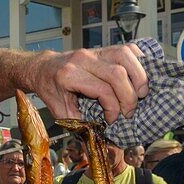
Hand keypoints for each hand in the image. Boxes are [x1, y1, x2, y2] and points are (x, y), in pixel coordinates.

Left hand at [25, 44, 148, 123]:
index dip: (113, 108)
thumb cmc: (50, 89)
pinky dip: (139, 63)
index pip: (103, 90)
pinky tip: (139, 78)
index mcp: (69, 75)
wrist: (42, 68)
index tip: (112, 120)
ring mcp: (94, 51)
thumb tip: (99, 135)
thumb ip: (77, 122)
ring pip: (125, 56)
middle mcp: (83, 59)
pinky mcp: (102, 48)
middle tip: (129, 111)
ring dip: (139, 76)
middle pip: (118, 73)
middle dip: (129, 96)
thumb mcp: (58, 110)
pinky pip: (128, 49)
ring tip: (141, 94)